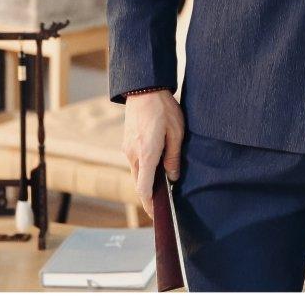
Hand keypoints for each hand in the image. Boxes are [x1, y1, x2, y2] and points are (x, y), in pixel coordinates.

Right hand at [122, 89, 184, 218]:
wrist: (143, 89)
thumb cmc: (163, 109)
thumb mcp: (176, 132)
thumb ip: (173, 157)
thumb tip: (173, 177)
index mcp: (146, 154)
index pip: (144, 188)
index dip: (150, 204)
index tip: (157, 215)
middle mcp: (133, 155)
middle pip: (139, 184)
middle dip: (149, 197)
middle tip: (162, 208)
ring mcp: (127, 149)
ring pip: (136, 173)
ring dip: (147, 183)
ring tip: (161, 190)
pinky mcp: (127, 143)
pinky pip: (135, 162)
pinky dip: (143, 171)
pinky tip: (155, 170)